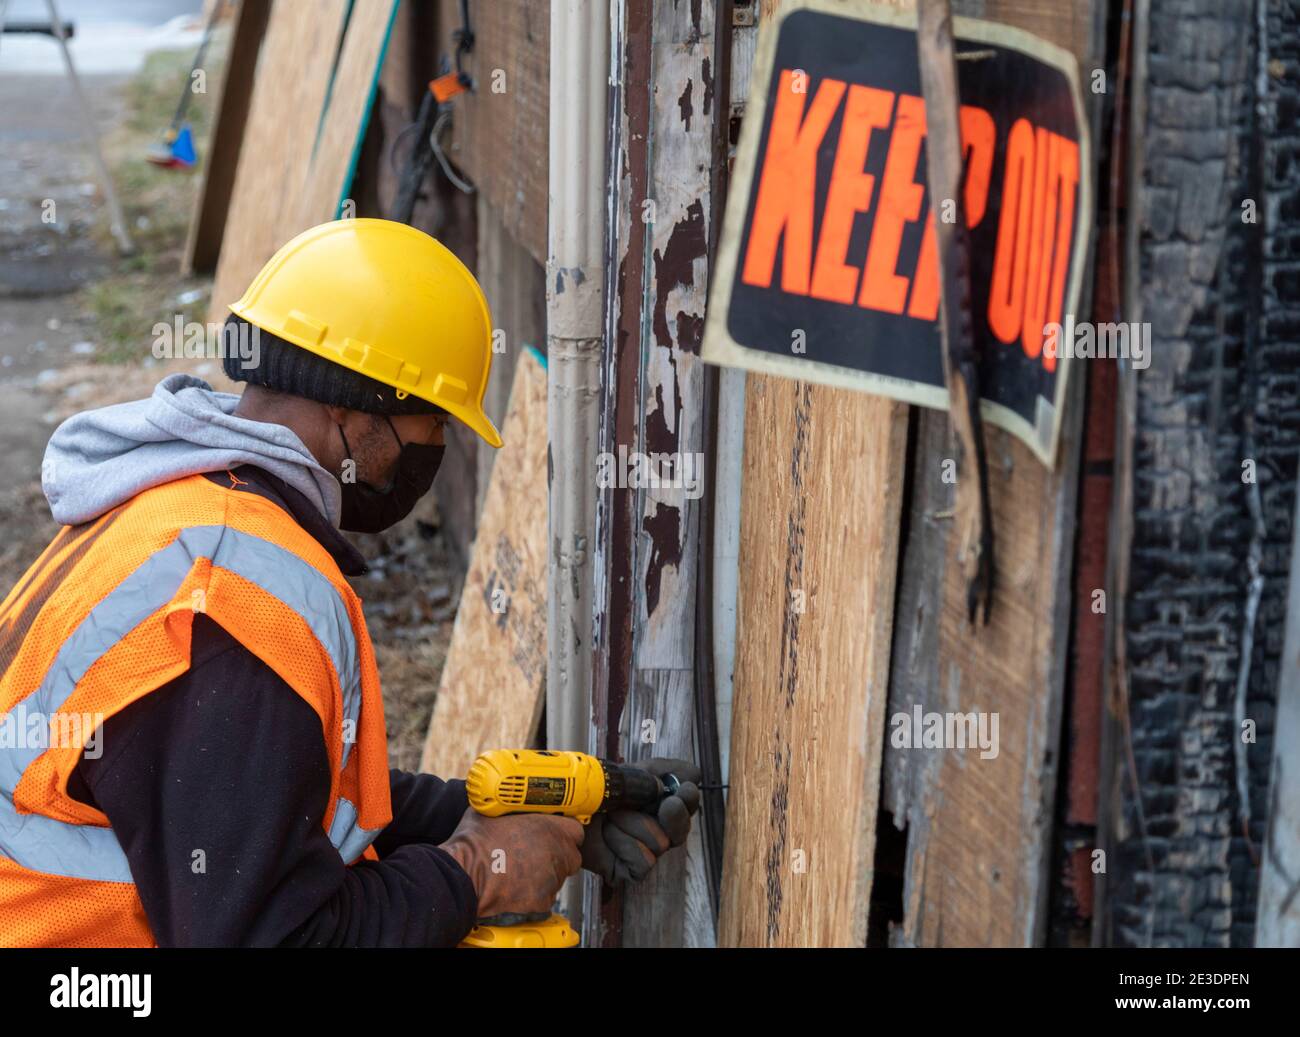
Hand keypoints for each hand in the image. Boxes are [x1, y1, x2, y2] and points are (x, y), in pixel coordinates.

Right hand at [439, 810, 583, 916]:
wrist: (465, 876)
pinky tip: (516, 886)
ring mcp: (553, 880)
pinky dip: (534, 893)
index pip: (575, 830)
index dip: (563, 832)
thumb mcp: (493, 810)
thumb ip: (509, 806)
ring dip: (545, 873)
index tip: (553, 833)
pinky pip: (545, 896)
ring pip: (558, 877)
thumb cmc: (477, 843)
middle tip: (536, 853)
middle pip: (570, 856)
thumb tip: (502, 800)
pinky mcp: (543, 901)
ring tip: (521, 870)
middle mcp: (559, 855)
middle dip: (557, 854)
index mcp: (553, 828)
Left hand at [582, 758, 701, 884]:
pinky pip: (643, 861)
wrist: (565, 810)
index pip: (687, 803)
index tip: (686, 790)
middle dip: (674, 815)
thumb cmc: (594, 790)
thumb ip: (662, 770)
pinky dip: (624, 845)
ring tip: (611, 815)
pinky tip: (607, 837)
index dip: (689, 798)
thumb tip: (695, 774)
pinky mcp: (630, 871)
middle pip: (681, 829)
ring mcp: (643, 851)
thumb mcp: (630, 772)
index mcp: (657, 803)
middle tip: (666, 805)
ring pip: (661, 842)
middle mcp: (654, 828)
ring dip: (633, 824)